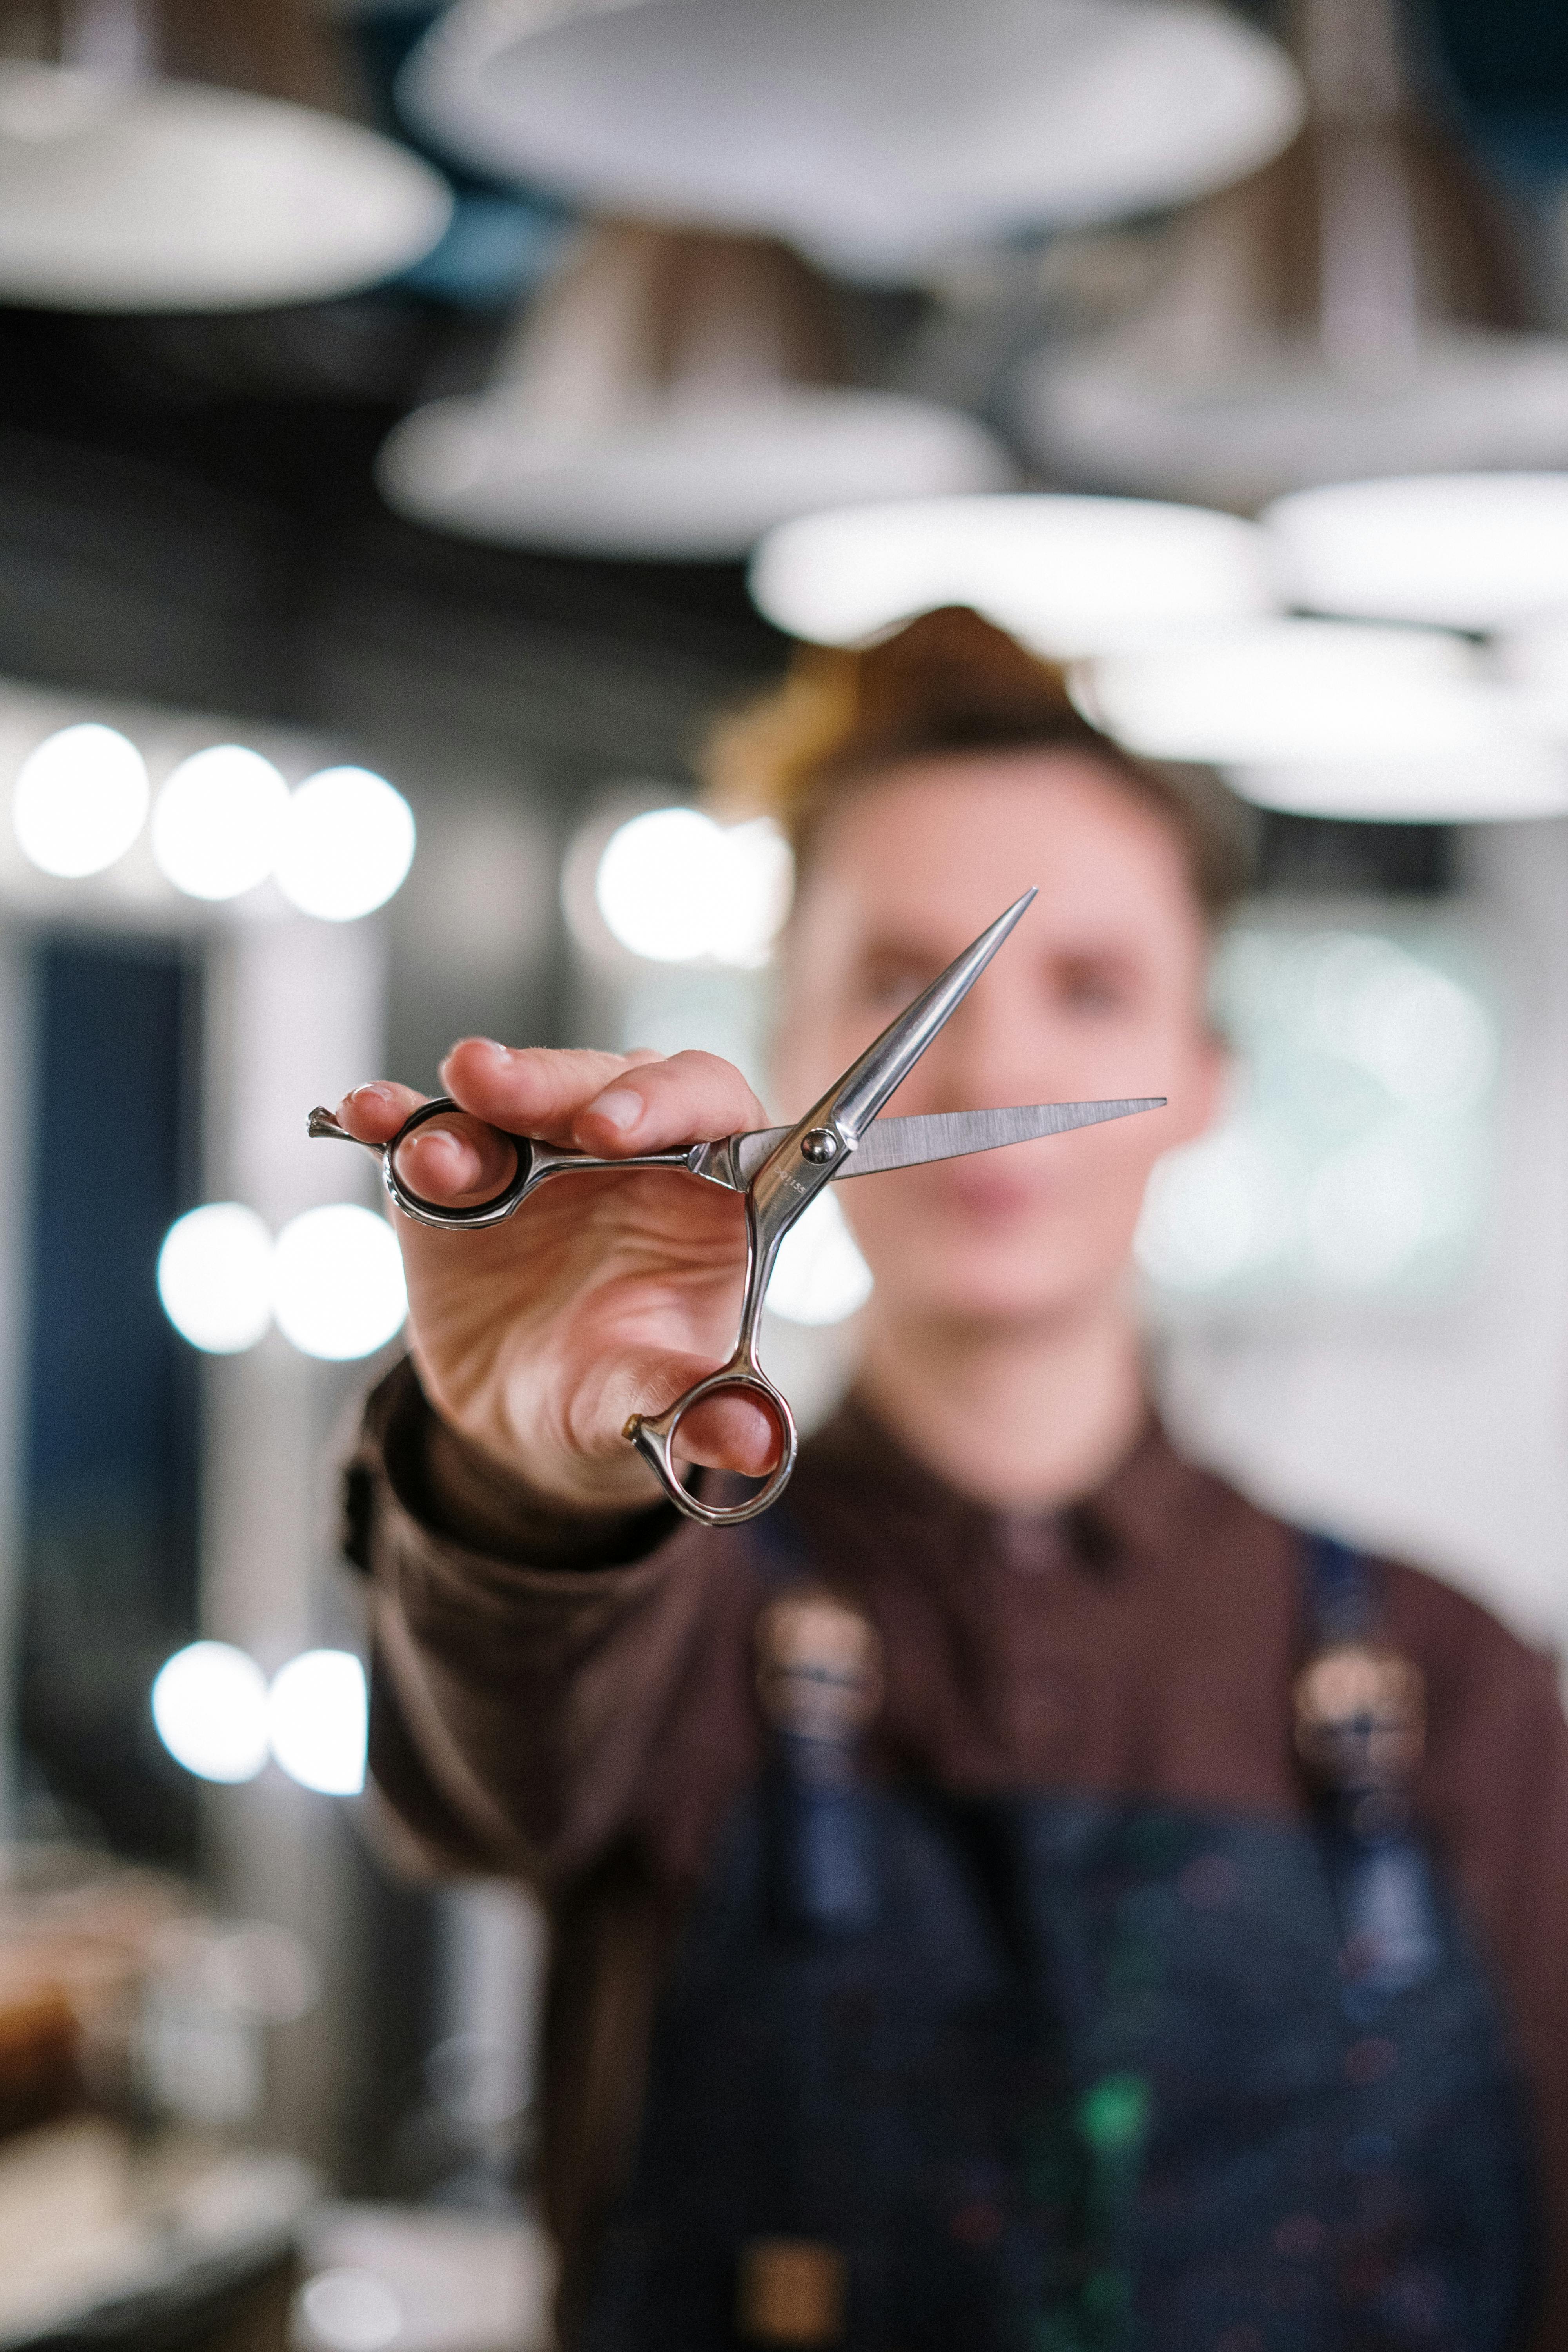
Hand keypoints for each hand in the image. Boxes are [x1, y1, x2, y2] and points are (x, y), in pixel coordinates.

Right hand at [334, 1040, 779, 1513]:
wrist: (524, 1419)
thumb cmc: (614, 1396)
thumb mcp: (649, 1407)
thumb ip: (693, 1405)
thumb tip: (753, 1442)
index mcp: (710, 1183)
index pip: (707, 1102)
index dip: (663, 1100)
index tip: (608, 1130)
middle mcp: (630, 1146)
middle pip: (599, 1083)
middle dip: (544, 1082)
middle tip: (489, 1087)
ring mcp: (540, 1148)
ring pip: (511, 1098)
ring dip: (465, 1108)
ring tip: (424, 1149)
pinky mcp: (461, 1166)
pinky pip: (428, 1128)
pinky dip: (396, 1120)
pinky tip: (365, 1117)